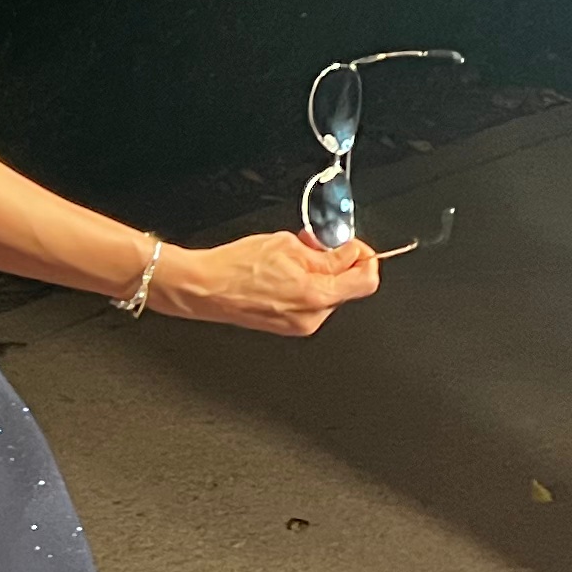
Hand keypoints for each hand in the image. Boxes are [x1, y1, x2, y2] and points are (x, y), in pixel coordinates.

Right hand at [154, 230, 379, 337]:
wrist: (205, 287)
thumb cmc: (236, 267)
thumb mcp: (288, 246)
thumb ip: (327, 252)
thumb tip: (349, 252)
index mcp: (315, 296)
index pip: (366, 281)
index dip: (365, 257)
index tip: (354, 245)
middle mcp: (311, 317)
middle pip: (349, 287)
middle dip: (340, 262)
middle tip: (318, 244)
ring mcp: (300, 325)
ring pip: (330, 294)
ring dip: (321, 273)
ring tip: (295, 258)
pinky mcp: (289, 326)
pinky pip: (312, 302)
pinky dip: (307, 285)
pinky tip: (286, 273)